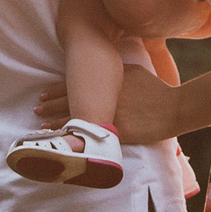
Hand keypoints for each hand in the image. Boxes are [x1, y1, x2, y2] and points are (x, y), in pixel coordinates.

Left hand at [37, 61, 183, 143]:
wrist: (173, 107)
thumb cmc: (157, 90)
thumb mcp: (135, 71)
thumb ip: (116, 73)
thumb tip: (105, 74)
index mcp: (105, 79)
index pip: (73, 84)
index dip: (57, 90)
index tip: (44, 93)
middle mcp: (102, 95)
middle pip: (69, 99)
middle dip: (51, 105)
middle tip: (37, 108)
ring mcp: (107, 112)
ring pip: (74, 117)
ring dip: (56, 122)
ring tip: (42, 124)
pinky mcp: (114, 130)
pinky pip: (87, 134)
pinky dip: (71, 137)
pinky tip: (61, 140)